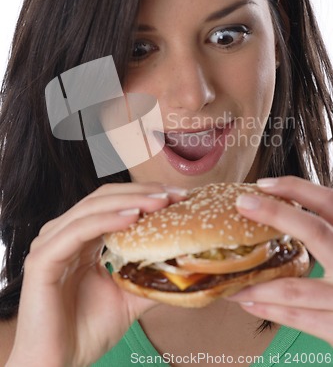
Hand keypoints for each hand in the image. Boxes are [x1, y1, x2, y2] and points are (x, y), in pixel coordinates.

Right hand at [7, 182, 187, 366]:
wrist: (57, 365)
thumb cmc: (85, 331)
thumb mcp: (128, 298)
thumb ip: (149, 277)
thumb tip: (183, 265)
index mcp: (80, 238)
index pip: (113, 204)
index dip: (145, 195)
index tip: (178, 197)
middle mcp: (63, 233)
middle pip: (104, 198)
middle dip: (142, 192)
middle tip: (175, 194)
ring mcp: (51, 243)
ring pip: (92, 208)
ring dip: (130, 201)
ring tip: (161, 201)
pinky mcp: (42, 259)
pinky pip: (78, 230)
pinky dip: (107, 220)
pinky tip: (133, 217)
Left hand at [227, 176, 332, 346]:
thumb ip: (327, 231)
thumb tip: (287, 212)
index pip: (331, 202)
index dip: (298, 188)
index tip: (264, 184)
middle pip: (316, 232)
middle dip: (276, 214)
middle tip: (242, 204)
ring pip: (295, 287)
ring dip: (256, 280)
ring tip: (229, 274)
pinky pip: (300, 320)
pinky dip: (269, 309)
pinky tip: (248, 301)